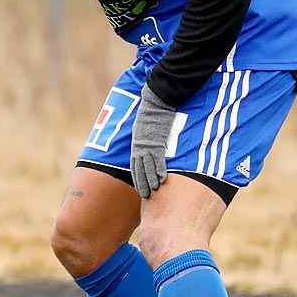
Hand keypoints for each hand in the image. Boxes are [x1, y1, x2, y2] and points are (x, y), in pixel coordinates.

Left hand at [129, 84, 177, 198]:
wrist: (156, 101)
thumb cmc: (151, 110)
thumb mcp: (143, 125)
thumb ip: (145, 136)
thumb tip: (148, 141)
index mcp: (136, 143)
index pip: (134, 165)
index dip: (136, 177)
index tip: (138, 187)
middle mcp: (140, 146)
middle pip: (139, 169)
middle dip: (141, 183)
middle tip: (144, 195)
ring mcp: (149, 146)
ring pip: (148, 168)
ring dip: (151, 181)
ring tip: (153, 192)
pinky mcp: (158, 143)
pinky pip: (159, 161)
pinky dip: (160, 171)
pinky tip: (162, 181)